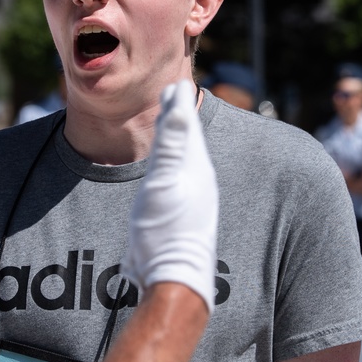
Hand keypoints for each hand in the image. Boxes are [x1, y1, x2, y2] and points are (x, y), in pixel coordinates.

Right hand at [121, 81, 218, 311]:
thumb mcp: (163, 181)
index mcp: (194, 167)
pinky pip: (178, 178)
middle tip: (173, 96)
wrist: (173, 278)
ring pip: (184, 160)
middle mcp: (198, 181)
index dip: (179, 104)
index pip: (187, 126)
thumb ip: (170, 143)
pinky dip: (171, 164)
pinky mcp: (182, 216)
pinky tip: (166, 174)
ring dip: (177, 140)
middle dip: (180, 118)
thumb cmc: (166, 229)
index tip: (174, 83)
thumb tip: (180, 102)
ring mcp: (192, 200)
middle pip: (188, 140)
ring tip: (171, 128)